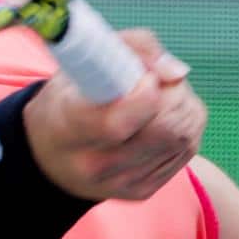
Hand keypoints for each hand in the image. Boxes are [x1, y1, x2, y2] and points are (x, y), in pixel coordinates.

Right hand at [24, 30, 204, 200]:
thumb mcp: (83, 61)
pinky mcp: (142, 190)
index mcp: (68, 128)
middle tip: (159, 80)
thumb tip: (178, 73)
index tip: (145, 76)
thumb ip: (133, 47)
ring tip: (163, 95)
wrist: (51, 156)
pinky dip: (186, 126)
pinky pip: (186, 150)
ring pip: (183, 137)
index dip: (147, 92)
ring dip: (185, 107)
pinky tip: (164, 116)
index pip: (118, 123)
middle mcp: (93, 164)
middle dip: (175, 94)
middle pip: (164, 129)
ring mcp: (120, 183)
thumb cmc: (70, 98)